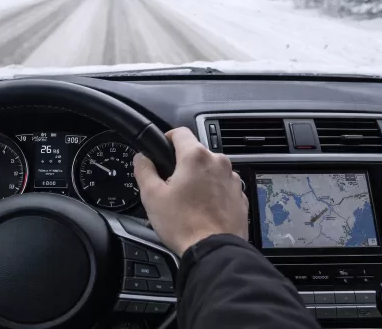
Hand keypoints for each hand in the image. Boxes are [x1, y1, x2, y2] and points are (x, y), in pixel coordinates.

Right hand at [134, 127, 247, 255]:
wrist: (215, 250)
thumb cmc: (184, 224)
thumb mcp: (152, 196)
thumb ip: (144, 170)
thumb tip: (142, 158)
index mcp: (195, 156)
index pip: (180, 132)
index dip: (167, 138)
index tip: (162, 149)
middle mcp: (218, 162)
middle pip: (196, 153)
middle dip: (183, 164)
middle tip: (170, 185)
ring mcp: (232, 179)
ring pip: (210, 170)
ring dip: (199, 179)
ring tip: (188, 201)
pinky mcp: (240, 195)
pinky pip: (222, 186)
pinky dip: (213, 192)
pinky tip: (203, 209)